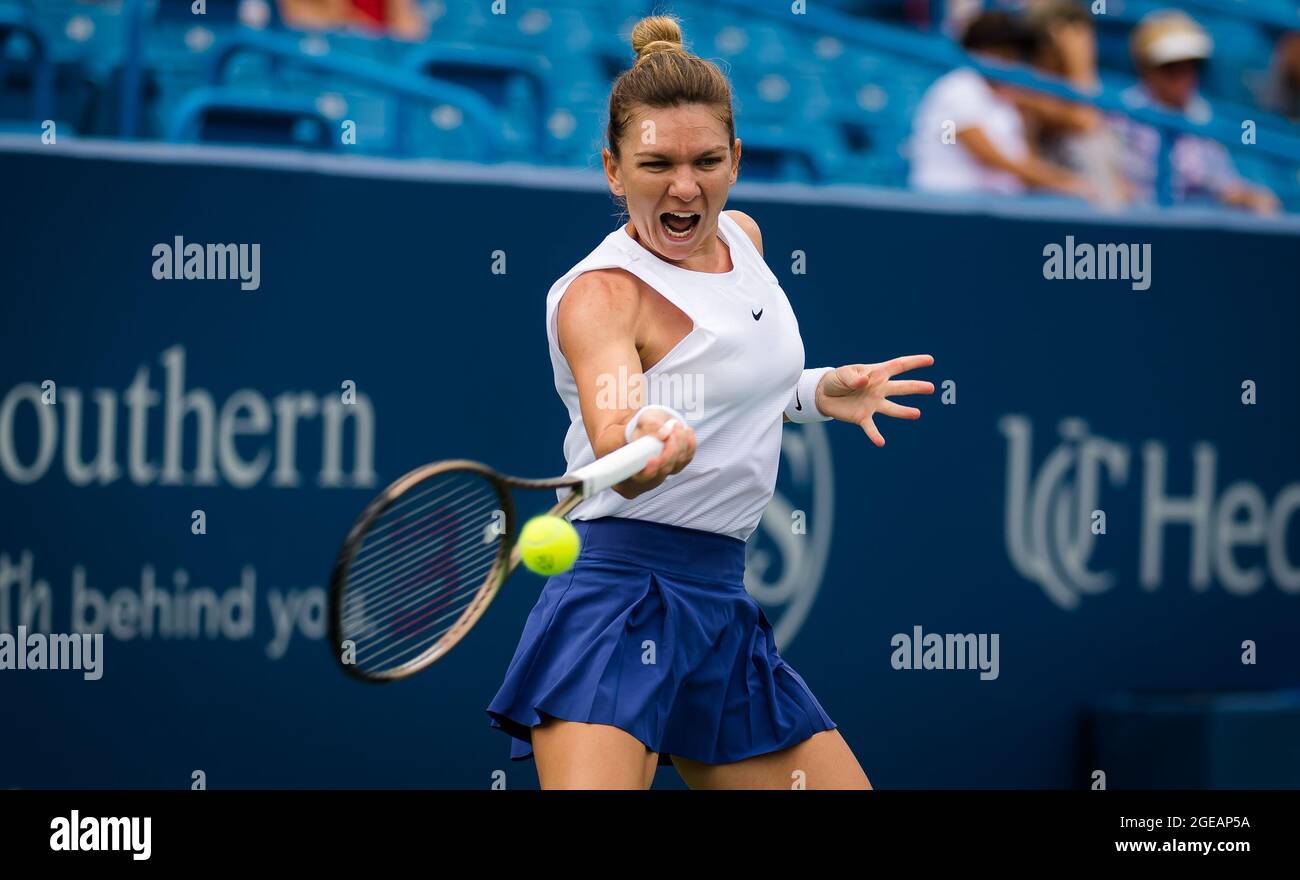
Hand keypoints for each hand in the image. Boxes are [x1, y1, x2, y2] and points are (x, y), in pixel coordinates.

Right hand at [619, 410, 696, 496]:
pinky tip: (687, 431)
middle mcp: (648, 478)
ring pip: (676, 465)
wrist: (651, 426)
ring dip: (680, 444)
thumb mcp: (642, 422)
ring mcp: (664, 473)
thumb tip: (664, 434)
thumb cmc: (642, 427)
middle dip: (669, 452)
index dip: (648, 472)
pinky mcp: (677, 466)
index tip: (653, 459)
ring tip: (676, 426)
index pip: (639, 480)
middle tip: (670, 434)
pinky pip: (687, 459)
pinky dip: (689, 445)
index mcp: (630, 472)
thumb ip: (650, 426)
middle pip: (662, 472)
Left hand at [815, 355, 934, 446]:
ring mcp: (873, 404)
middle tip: (931, 388)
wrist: (824, 395)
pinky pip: (871, 427)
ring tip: (917, 414)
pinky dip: (875, 435)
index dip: (914, 362)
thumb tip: (864, 381)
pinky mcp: (863, 417)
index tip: (930, 360)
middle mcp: (879, 389)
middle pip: (901, 387)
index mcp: (876, 373)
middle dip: (916, 387)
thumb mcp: (842, 374)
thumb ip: (853, 377)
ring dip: (903, 412)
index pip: (898, 366)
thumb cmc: (837, 380)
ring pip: (891, 408)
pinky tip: (881, 443)